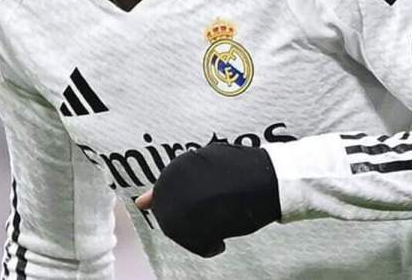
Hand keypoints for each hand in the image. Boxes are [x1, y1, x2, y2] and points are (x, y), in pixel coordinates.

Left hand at [135, 143, 279, 256]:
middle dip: (187, 220)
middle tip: (210, 217)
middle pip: (169, 216)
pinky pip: (193, 244)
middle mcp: (174, 184)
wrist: (269, 178)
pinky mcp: (198, 223)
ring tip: (218, 225)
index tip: (198, 209)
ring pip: (178, 231)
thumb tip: (142, 202)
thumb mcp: (204, 165)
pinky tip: (220, 240)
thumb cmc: (242, 170)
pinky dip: (207, 247)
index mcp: (176, 167)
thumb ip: (175, 182)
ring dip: (196, 233)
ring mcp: (185, 204)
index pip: (166, 197)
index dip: (183, 206)